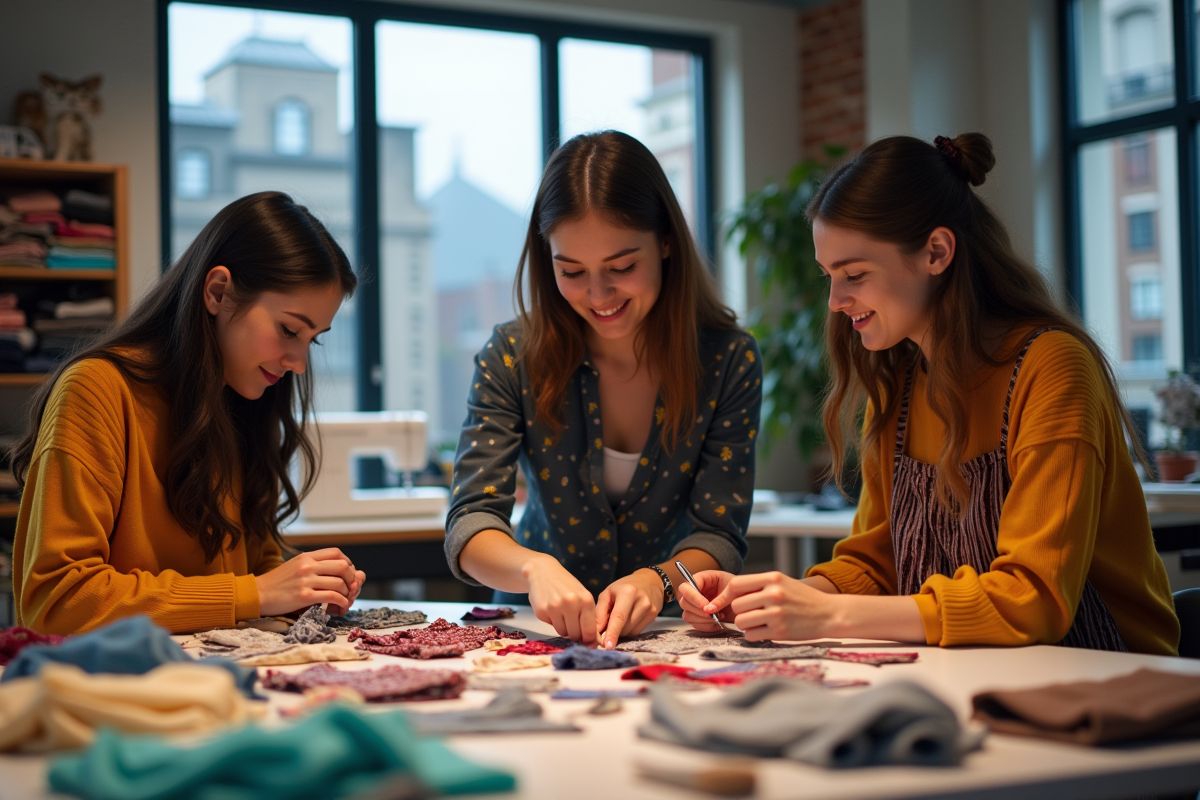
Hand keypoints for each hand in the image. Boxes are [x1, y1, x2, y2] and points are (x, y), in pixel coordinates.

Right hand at [254, 548, 361, 616]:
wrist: (257, 594)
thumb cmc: (277, 582)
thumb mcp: (295, 565)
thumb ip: (312, 564)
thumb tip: (333, 568)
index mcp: (306, 556)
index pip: (336, 553)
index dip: (348, 562)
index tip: (348, 573)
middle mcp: (307, 566)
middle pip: (342, 566)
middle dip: (351, 577)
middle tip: (350, 586)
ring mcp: (306, 581)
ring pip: (339, 583)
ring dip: (347, 592)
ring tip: (344, 597)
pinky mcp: (304, 596)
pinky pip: (332, 596)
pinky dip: (341, 601)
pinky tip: (341, 604)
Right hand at [522, 554, 598, 644]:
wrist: (542, 571)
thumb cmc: (566, 585)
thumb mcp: (582, 595)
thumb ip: (588, 616)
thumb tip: (594, 641)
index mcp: (585, 600)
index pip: (590, 631)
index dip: (589, 640)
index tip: (589, 643)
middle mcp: (571, 604)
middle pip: (576, 635)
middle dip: (576, 634)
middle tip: (573, 624)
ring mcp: (555, 608)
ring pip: (563, 633)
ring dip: (564, 628)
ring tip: (562, 613)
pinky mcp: (542, 611)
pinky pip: (551, 626)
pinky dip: (553, 621)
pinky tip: (552, 609)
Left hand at [595, 569, 664, 647]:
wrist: (649, 581)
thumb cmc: (624, 587)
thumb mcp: (608, 593)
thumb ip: (600, 612)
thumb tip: (596, 632)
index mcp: (627, 592)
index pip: (619, 617)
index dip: (612, 633)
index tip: (607, 646)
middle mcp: (641, 601)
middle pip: (624, 627)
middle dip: (613, 630)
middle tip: (608, 623)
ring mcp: (650, 609)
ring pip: (630, 632)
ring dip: (621, 631)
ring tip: (620, 618)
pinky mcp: (654, 615)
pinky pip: (637, 632)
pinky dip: (629, 630)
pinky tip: (629, 619)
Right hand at [677, 569, 737, 631]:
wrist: (746, 601)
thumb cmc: (740, 589)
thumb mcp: (733, 588)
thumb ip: (720, 598)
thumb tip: (708, 610)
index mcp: (701, 579)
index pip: (686, 587)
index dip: (694, 597)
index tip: (706, 606)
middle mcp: (695, 592)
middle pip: (684, 602)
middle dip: (699, 611)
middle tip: (714, 614)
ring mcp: (695, 606)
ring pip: (687, 615)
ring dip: (703, 620)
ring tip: (719, 617)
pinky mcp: (698, 617)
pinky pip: (695, 625)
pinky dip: (706, 626)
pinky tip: (717, 622)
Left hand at [703, 571, 834, 641]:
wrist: (829, 614)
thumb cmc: (802, 598)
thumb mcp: (782, 583)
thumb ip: (758, 586)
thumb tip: (727, 597)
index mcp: (773, 578)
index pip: (736, 584)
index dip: (723, 596)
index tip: (715, 604)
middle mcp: (774, 594)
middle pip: (736, 605)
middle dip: (739, 612)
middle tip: (751, 614)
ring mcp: (777, 613)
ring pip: (741, 622)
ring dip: (745, 625)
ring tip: (759, 622)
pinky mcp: (780, 632)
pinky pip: (751, 635)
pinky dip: (754, 635)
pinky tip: (765, 631)